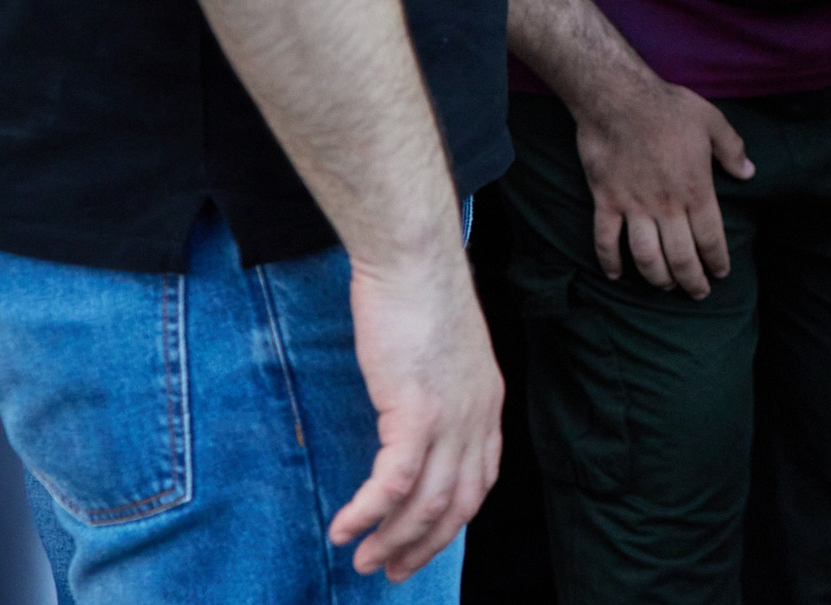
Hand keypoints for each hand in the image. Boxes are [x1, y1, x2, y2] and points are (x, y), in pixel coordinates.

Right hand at [330, 248, 502, 579]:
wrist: (414, 259)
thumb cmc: (419, 294)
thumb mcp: (442, 350)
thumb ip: (437, 388)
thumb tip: (412, 413)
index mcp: (486, 404)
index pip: (479, 481)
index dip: (451, 521)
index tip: (422, 543)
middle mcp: (477, 417)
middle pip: (457, 504)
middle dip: (423, 545)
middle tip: (388, 570)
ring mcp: (451, 417)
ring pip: (427, 504)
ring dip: (392, 539)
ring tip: (361, 560)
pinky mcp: (415, 411)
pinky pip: (393, 483)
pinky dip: (368, 513)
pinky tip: (345, 529)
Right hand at [571, 72, 754, 299]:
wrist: (618, 96)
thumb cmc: (668, 106)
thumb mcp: (712, 121)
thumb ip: (732, 149)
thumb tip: (749, 172)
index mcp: (696, 189)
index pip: (710, 238)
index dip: (717, 261)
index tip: (721, 274)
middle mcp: (666, 205)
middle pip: (681, 257)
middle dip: (692, 281)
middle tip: (698, 293)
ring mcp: (633, 205)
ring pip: (646, 257)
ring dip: (657, 278)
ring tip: (665, 287)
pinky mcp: (606, 200)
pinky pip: (605, 240)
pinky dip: (609, 262)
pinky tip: (616, 275)